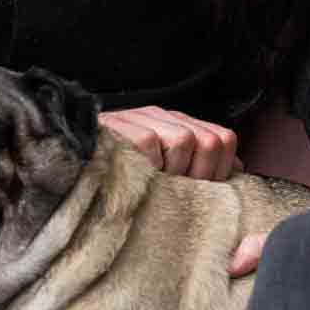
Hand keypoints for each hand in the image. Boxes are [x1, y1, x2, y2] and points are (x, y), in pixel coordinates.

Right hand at [101, 105, 240, 180]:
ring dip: (172, 172)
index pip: (224, 139)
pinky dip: (147, 166)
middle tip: (177, 194)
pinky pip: (151, 143)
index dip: (221, 171)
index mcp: (178, 123)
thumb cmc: (123, 174)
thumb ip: (199, 165)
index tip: (202, 193)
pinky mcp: (121, 125)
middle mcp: (163, 115)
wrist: (71, 159)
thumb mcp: (164, 168)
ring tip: (154, 187)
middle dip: (200, 176)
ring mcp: (142, 117)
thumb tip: (238, 171)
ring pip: (185, 140)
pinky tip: (136, 179)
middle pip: (211, 141)